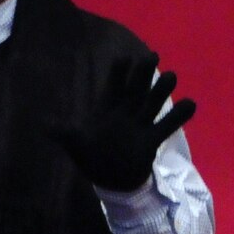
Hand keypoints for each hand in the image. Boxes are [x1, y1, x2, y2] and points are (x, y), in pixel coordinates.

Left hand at [53, 51, 195, 190]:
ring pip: (152, 103)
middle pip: (136, 89)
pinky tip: (190, 103)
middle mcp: (126, 112)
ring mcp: (140, 124)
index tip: (124, 59)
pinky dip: (178, 116)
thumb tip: (43, 125)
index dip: (118, 73)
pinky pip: (166, 126)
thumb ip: (65, 133)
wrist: (110, 178)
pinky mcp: (152, 139)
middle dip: (143, 74)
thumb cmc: (92, 157)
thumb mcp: (75, 145)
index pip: (113, 86)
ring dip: (161, 91)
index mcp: (107, 109)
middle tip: (152, 55)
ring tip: (172, 76)